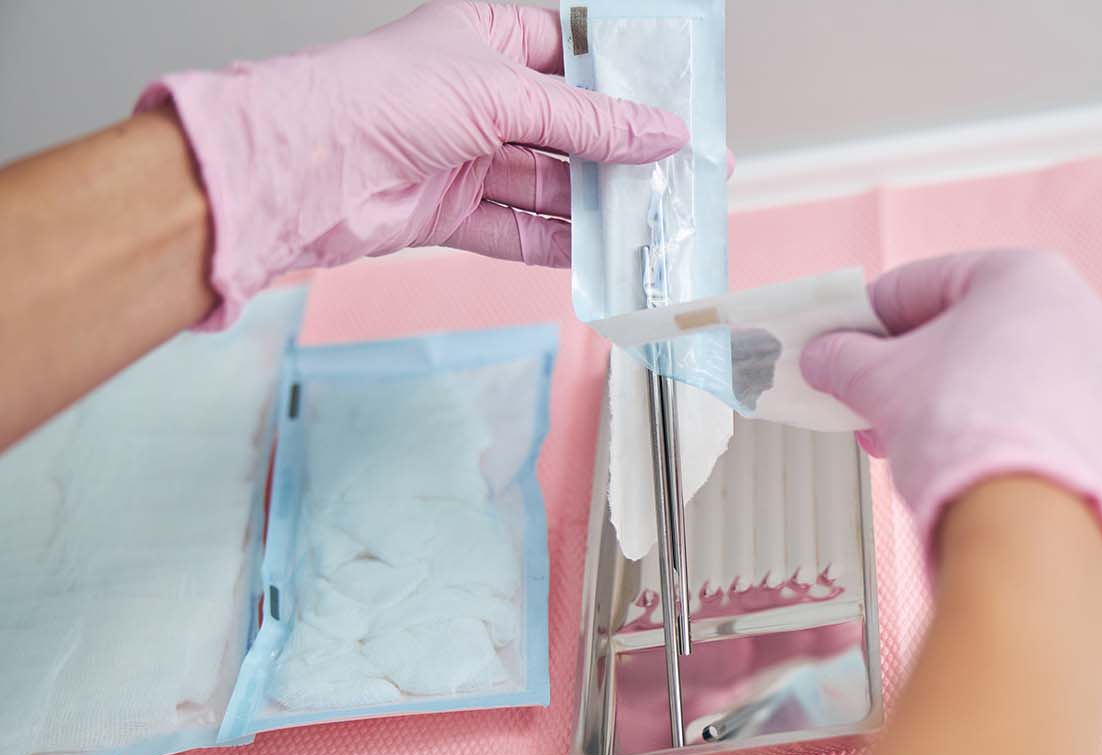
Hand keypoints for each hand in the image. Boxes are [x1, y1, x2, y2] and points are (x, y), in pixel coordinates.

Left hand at [133, 0, 685, 328]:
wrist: (299, 170)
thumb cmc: (377, 98)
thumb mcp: (503, 95)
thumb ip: (589, 122)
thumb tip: (661, 132)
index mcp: (485, 35)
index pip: (573, 52)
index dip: (627, 80)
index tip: (680, 104)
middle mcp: (475, 93)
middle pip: (569, 126)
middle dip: (624, 154)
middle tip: (684, 174)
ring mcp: (463, 154)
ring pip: (549, 182)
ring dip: (600, 205)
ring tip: (655, 221)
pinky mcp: (448, 210)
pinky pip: (519, 228)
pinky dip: (560, 244)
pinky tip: (604, 254)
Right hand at [800, 250, 1101, 605]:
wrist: (1038, 527)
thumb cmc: (960, 430)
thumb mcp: (879, 383)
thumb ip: (844, 360)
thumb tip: (824, 356)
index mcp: (1027, 278)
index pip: (926, 285)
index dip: (870, 321)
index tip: (843, 352)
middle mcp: (1090, 317)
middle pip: (983, 338)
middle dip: (922, 376)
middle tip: (878, 415)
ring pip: (1031, 389)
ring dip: (977, 413)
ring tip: (930, 456)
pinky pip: (1074, 439)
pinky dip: (1035, 454)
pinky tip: (1000, 486)